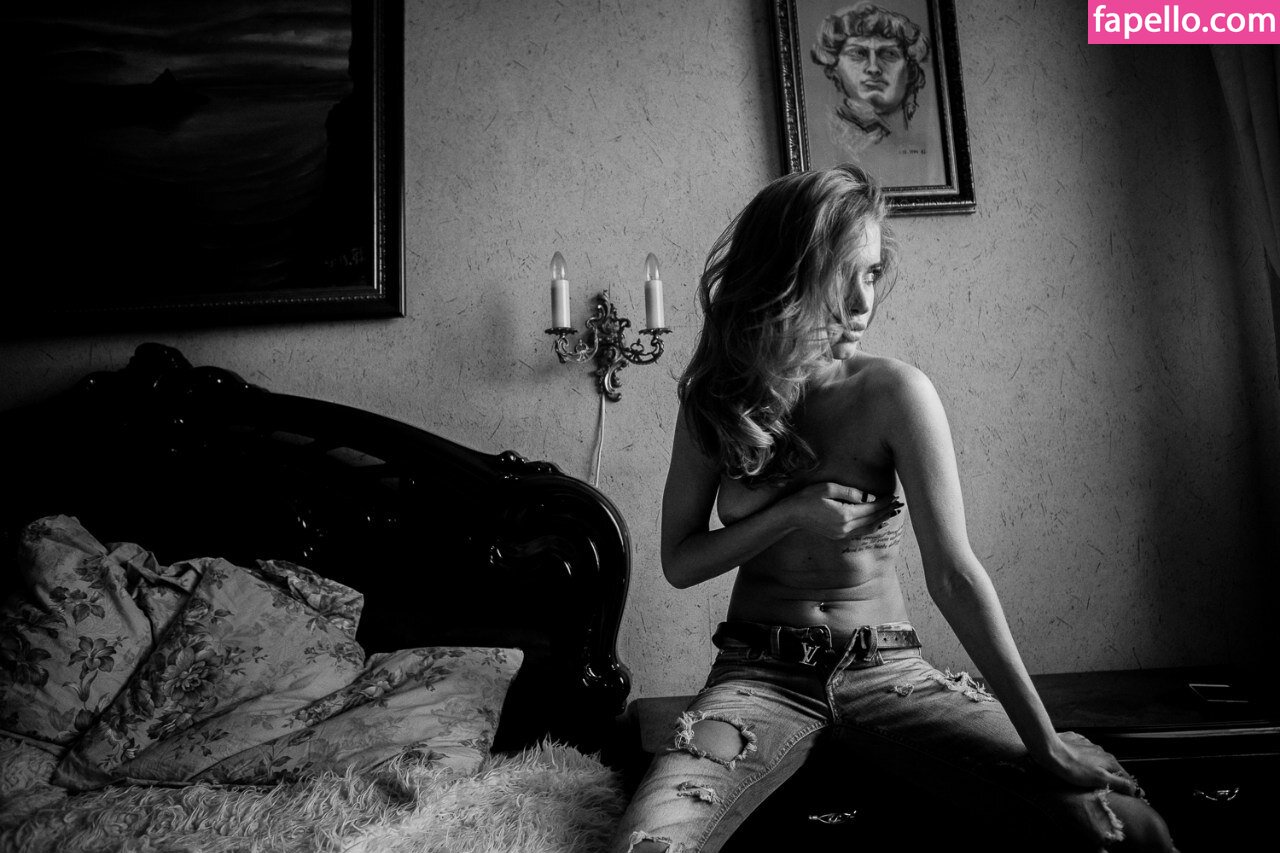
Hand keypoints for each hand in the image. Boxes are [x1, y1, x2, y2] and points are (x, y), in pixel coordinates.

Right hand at [785, 482, 900, 539]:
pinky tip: (877, 521)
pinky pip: (860, 532)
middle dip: (886, 511)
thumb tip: (869, 497)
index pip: (871, 508)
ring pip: (868, 528)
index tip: (894, 496)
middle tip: (899, 504)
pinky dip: (871, 526)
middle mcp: (845, 527)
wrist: (792, 514)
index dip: (884, 502)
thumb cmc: (808, 497)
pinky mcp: (838, 535)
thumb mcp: (828, 488)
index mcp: (845, 514)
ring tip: (892, 512)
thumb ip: (850, 493)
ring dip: (881, 520)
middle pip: (873, 519)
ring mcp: (842, 533)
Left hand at [1037, 732, 1141, 795]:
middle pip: (1111, 766)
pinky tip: (1077, 763)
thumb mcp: (1100, 779)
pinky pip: (1083, 751)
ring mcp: (1087, 744)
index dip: (1128, 786)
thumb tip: (1136, 790)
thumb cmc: (1074, 768)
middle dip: (1112, 776)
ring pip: (1097, 758)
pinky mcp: (1075, 741)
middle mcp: (1100, 750)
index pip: (1125, 775)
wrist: (1051, 751)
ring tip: (1091, 777)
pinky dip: (1084, 758)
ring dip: (1097, 766)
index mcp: (1109, 760)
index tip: (1130, 795)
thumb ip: (1119, 783)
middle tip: (1108, 787)